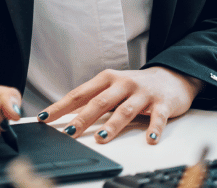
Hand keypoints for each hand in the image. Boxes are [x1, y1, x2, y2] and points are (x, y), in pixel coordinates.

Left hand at [38, 66, 201, 144]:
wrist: (172, 77)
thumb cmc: (136, 86)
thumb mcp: (113, 87)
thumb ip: (94, 100)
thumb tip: (67, 116)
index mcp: (107, 79)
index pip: (79, 94)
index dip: (61, 107)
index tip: (44, 118)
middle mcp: (123, 83)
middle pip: (99, 102)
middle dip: (83, 118)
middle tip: (69, 132)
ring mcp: (143, 93)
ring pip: (125, 111)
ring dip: (112, 126)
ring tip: (101, 138)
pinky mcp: (162, 103)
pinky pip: (157, 118)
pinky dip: (154, 129)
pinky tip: (149, 139)